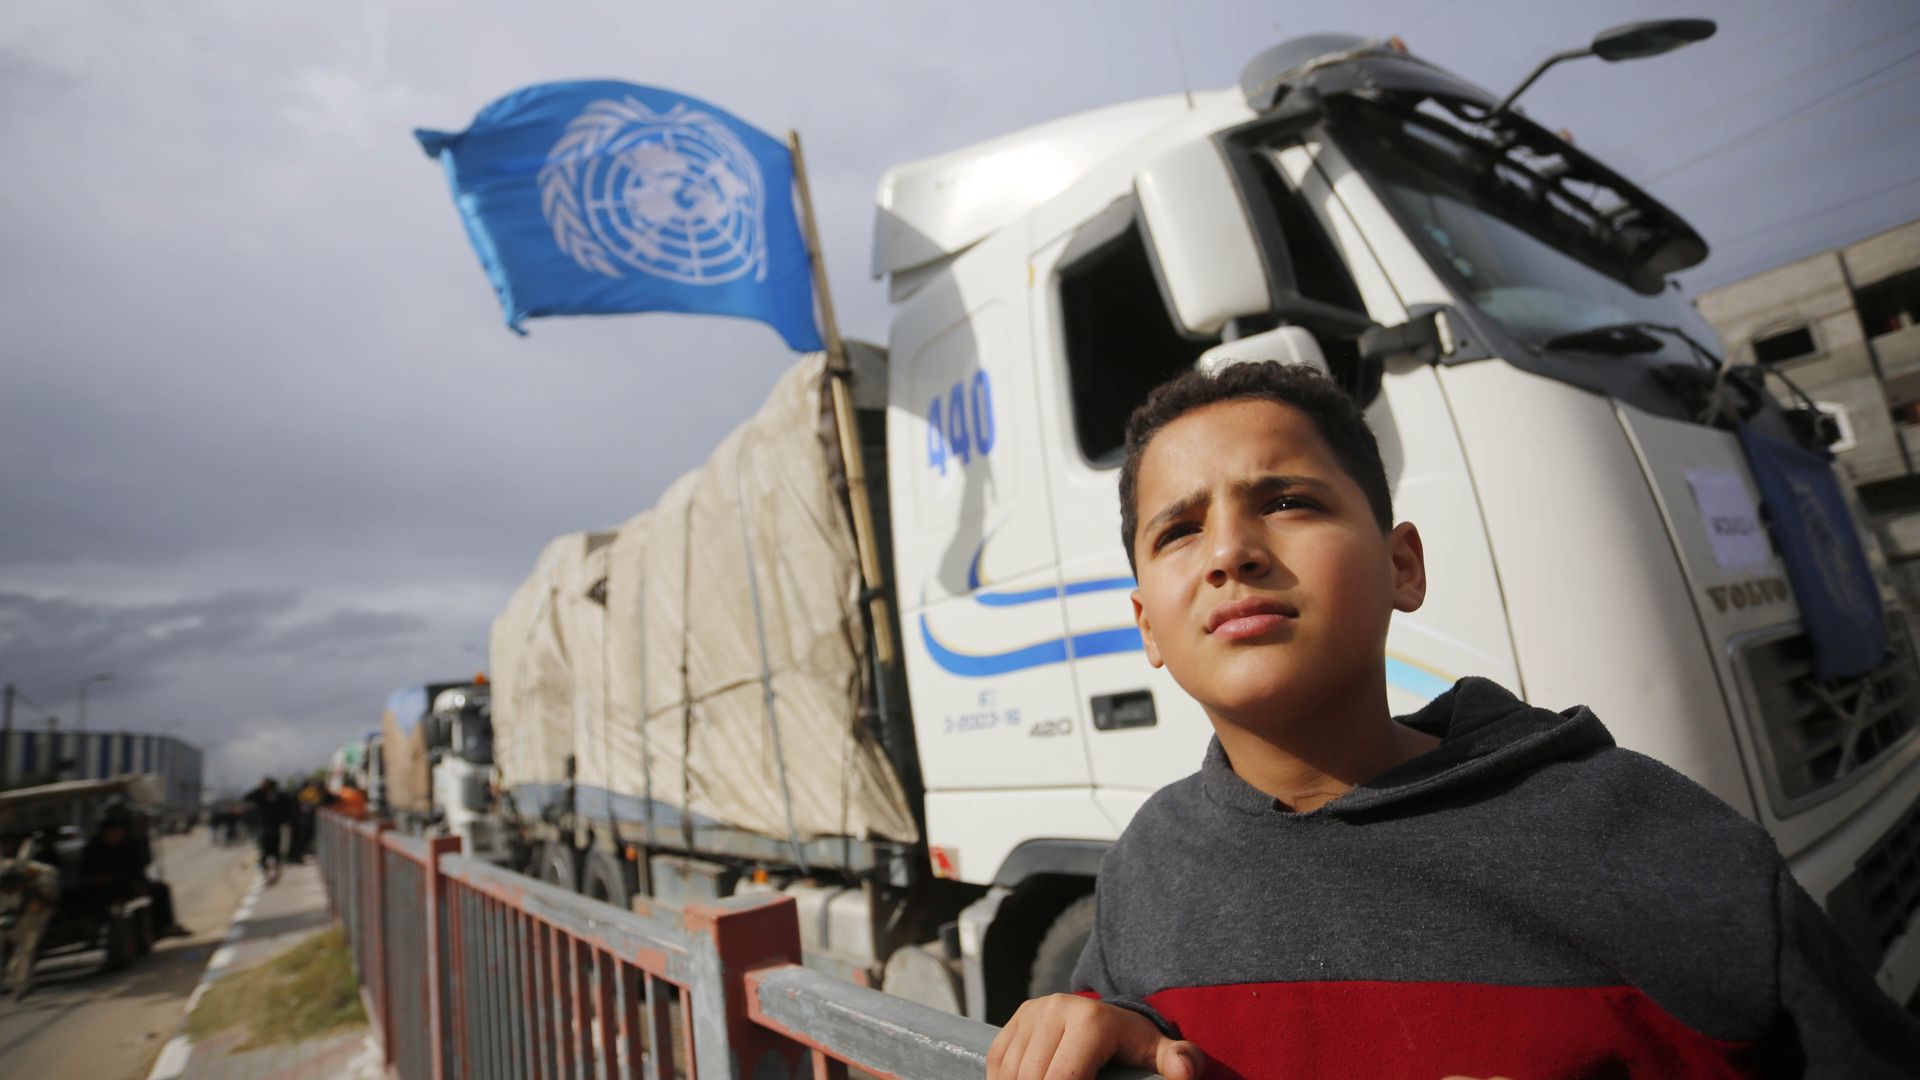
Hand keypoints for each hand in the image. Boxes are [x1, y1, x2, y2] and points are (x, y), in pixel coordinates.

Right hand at [987, 993, 1203, 1079]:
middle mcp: (1057, 1009)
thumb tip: (1184, 1072)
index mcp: (1091, 1020)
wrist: (1109, 1018)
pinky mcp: (1015, 1019)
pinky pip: (1000, 1061)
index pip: (1063, 1077)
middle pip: (1033, 1077)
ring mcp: (1032, 1012)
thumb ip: (1178, 1061)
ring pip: (1012, 1071)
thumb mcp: (1157, 1052)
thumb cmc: (1134, 1045)